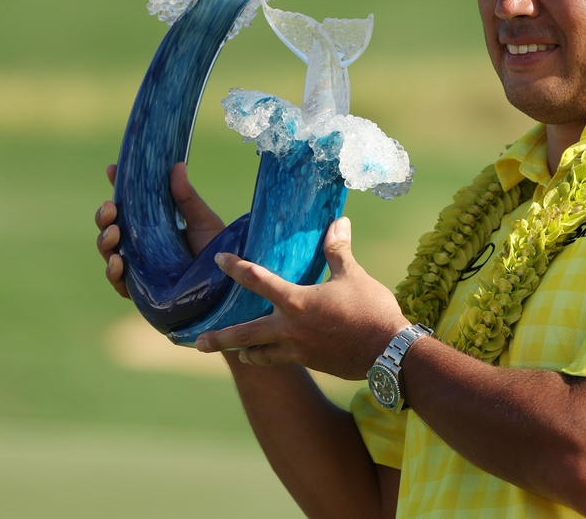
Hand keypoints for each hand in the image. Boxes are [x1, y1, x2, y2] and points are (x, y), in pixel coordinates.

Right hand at [94, 162, 225, 298]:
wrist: (227, 282)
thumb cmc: (216, 250)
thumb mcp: (202, 220)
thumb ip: (187, 197)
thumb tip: (178, 165)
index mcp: (152, 225)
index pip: (128, 204)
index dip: (116, 187)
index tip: (111, 169)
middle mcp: (141, 245)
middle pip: (111, 227)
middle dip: (104, 216)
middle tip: (110, 207)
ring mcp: (139, 267)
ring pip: (108, 252)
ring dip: (104, 240)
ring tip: (114, 232)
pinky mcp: (142, 291)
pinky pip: (118, 282)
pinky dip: (113, 272)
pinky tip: (118, 261)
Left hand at [195, 217, 410, 379]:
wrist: (389, 353)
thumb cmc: (371, 310)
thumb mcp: (353, 276)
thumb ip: (338, 251)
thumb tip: (339, 222)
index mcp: (296, 302)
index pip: (257, 280)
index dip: (235, 268)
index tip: (219, 260)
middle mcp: (290, 329)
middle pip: (245, 334)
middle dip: (220, 339)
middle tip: (196, 344)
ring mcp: (299, 350)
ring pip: (261, 355)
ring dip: (246, 352)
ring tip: (236, 354)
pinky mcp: (312, 363)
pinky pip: (284, 360)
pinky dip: (273, 358)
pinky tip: (274, 356)